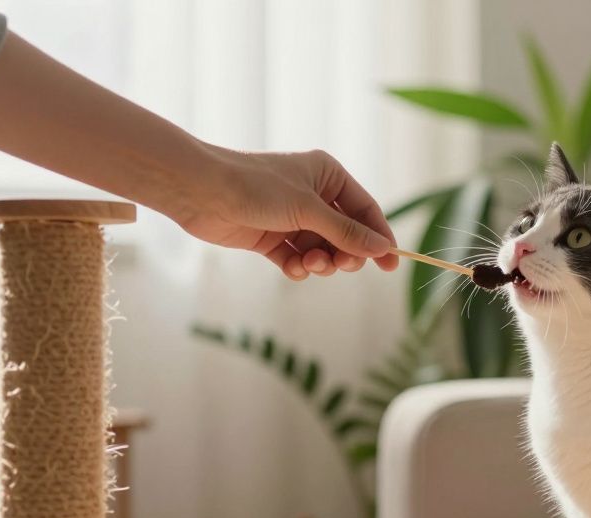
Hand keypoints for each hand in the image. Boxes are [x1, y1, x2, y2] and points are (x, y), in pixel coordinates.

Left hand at [176, 146, 399, 279]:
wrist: (199, 190)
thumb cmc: (254, 187)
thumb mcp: (308, 210)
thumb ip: (346, 232)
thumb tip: (383, 248)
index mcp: (327, 175)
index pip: (365, 210)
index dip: (379, 237)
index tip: (391, 265)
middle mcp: (312, 195)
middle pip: (346, 235)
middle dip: (345, 253)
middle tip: (341, 265)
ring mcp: (291, 218)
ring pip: (322, 250)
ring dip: (321, 262)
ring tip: (309, 264)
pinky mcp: (271, 237)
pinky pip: (297, 258)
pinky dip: (298, 267)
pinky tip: (292, 268)